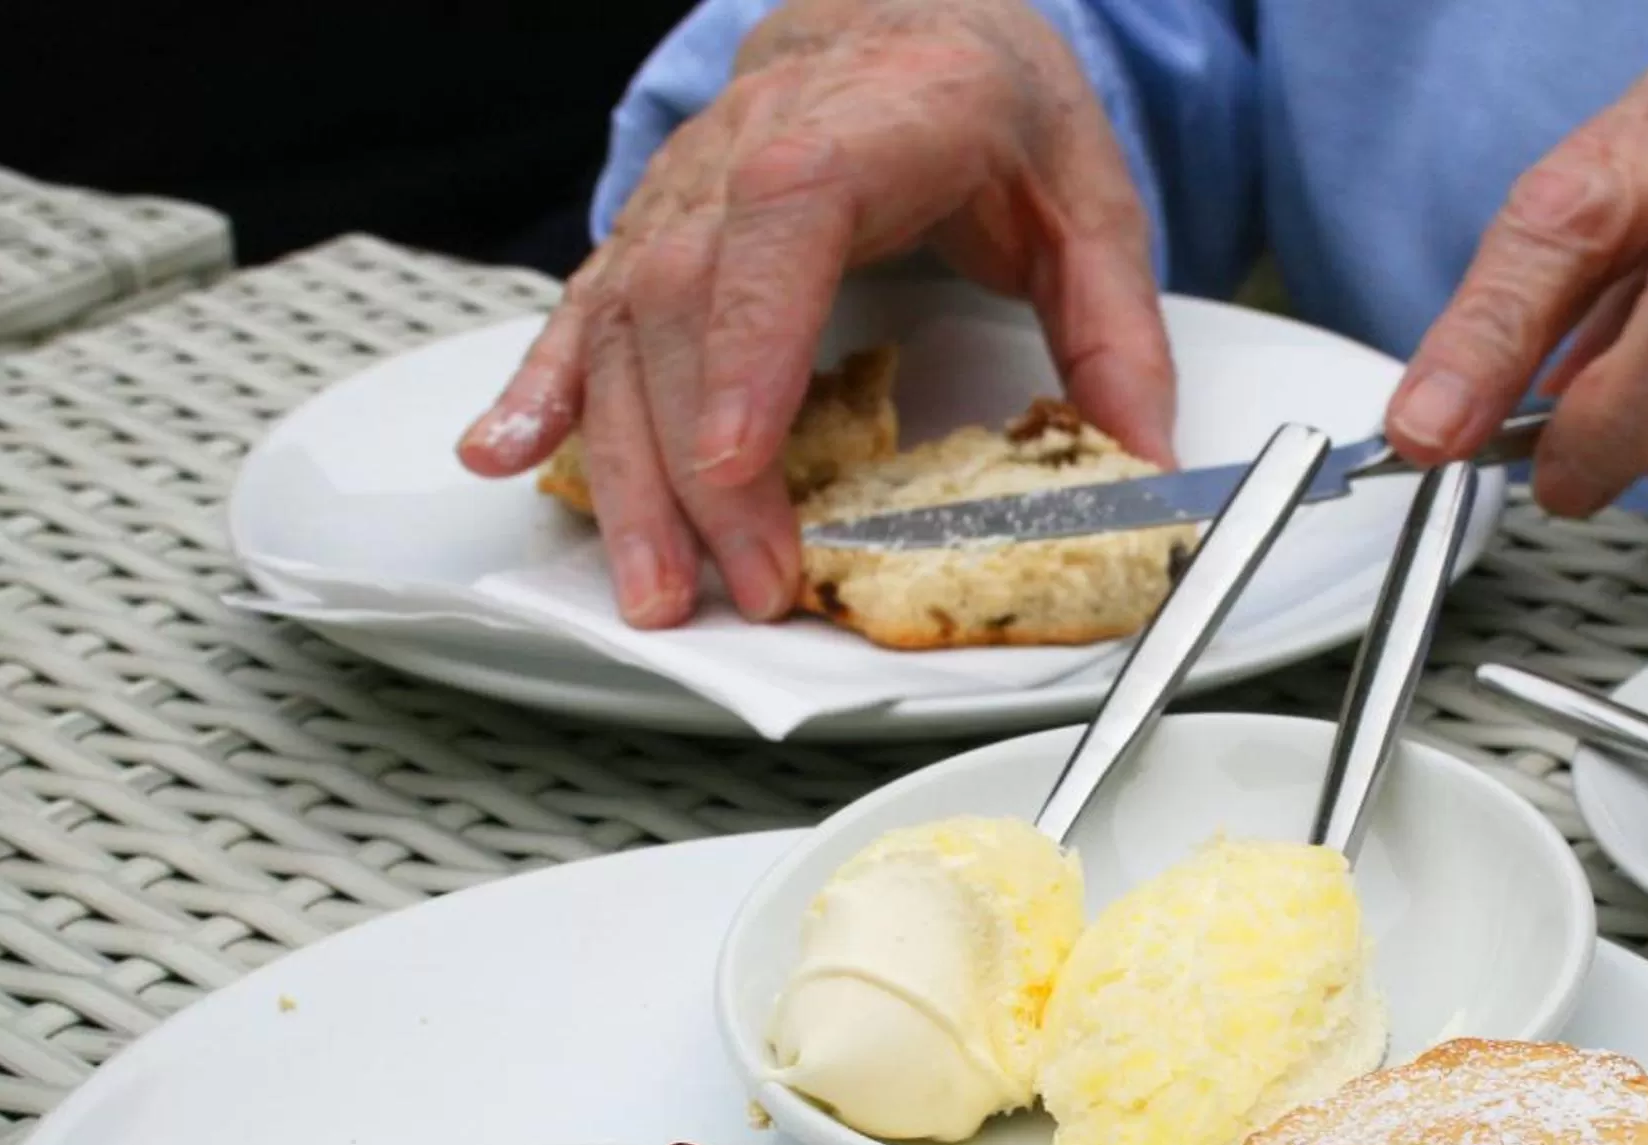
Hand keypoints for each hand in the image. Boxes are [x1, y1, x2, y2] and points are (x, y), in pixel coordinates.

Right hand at [455, 0, 1174, 627]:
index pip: (785, 221)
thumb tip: (1144, 464)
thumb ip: (1117, 335)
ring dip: (628, 465)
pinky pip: (584, 306)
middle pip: (690, 301)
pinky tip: (503, 452)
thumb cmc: (994, 106)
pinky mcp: (654, 228)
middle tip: (740, 585)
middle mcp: (753, 143)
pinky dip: (543, 387)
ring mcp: (688, 188)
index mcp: (873, 118)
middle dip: (701, 461)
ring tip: (650, 583)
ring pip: (626, 321)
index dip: (751, 344)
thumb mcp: (1089, 202)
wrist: (913, 13)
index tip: (742, 462)